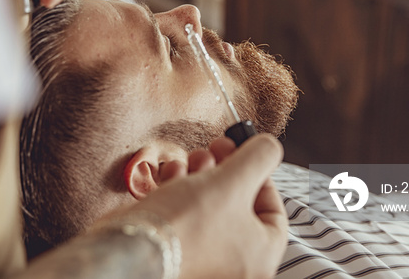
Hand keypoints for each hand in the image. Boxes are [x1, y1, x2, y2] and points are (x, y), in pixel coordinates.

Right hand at [126, 134, 287, 278]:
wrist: (134, 245)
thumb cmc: (190, 223)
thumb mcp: (235, 180)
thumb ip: (260, 157)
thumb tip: (269, 147)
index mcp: (261, 257)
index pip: (274, 211)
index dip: (262, 176)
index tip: (246, 155)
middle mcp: (235, 263)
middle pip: (240, 203)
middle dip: (226, 168)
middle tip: (219, 145)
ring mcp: (204, 256)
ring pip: (211, 204)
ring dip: (201, 173)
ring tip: (193, 159)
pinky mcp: (177, 247)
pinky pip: (187, 213)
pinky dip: (182, 188)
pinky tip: (174, 174)